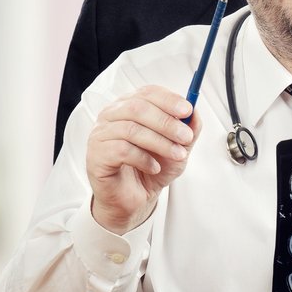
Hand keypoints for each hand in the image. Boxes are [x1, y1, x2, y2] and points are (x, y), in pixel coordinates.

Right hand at [86, 85, 194, 234]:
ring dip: (160, 143)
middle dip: (166, 122)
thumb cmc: (151, 169)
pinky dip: (143, 159)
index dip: (168, 99)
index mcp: (129, 106)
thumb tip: (195, 113)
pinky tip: (154, 167)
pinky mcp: (96, 156)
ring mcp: (100, 135)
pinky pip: (121, 150)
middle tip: (185, 137)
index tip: (187, 110)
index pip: (146, 93)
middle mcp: (111, 116)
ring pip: (131, 129)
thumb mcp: (177, 147)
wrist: (134, 199)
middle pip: (137, 107)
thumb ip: (187, 129)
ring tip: (176, 155)